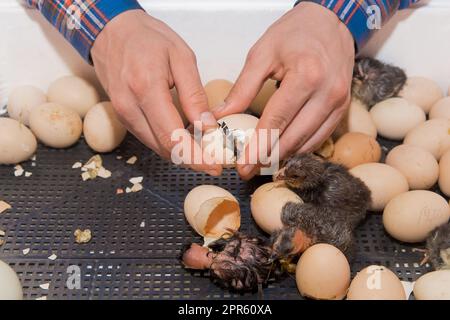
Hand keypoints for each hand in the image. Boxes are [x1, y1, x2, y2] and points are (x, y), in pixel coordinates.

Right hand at [91, 10, 221, 175]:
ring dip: (180, 153)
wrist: (112, 31)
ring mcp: (123, 114)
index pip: (171, 137)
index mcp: (146, 88)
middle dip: (191, 159)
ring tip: (204, 151)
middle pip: (163, 148)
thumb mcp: (181, 57)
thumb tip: (207, 126)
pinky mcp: (123, 117)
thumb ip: (194, 94)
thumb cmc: (147, 38)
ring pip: (156, 146)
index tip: (213, 166)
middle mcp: (129, 107)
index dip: (194, 157)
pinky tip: (185, 138)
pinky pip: (149, 137)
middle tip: (214, 162)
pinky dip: (168, 142)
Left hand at [214, 2, 354, 179]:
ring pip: (308, 143)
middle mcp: (327, 93)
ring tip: (261, 164)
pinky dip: (300, 148)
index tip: (242, 166)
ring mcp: (339, 103)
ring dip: (284, 157)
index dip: (257, 148)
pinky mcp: (342, 108)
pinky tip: (283, 152)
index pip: (276, 122)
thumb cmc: (295, 33)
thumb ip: (242, 88)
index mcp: (306, 76)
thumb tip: (221, 116)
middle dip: (268, 159)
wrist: (331, 22)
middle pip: (294, 138)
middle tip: (247, 170)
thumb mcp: (262, 53)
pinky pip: (320, 138)